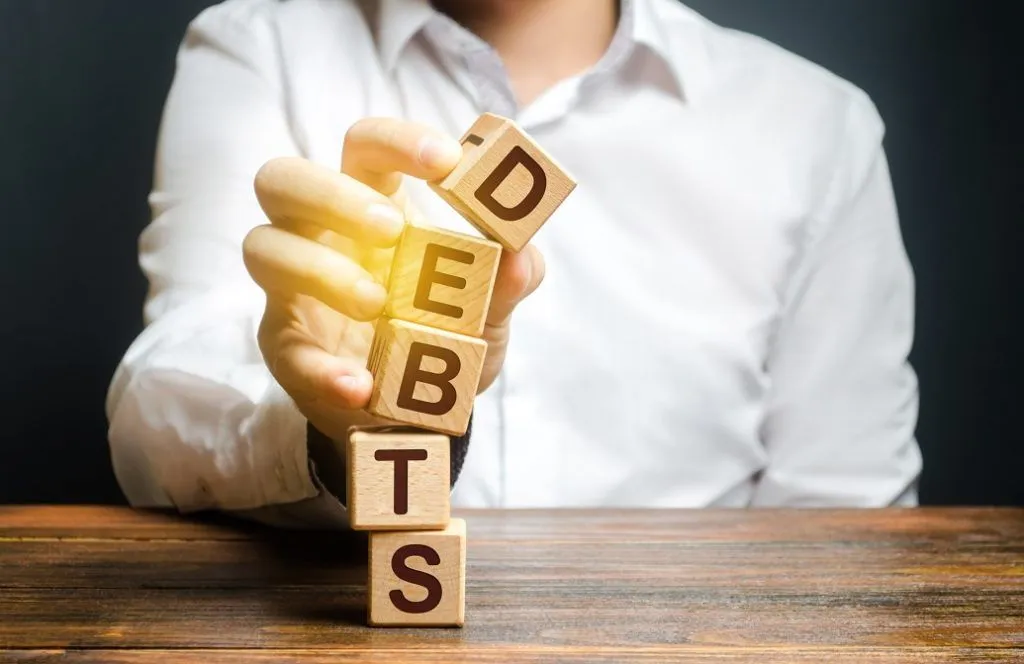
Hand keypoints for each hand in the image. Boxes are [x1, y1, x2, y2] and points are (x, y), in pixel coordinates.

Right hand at [243, 118, 544, 439]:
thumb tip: (521, 257)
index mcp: (373, 205)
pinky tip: (361, 384)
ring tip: (378, 305)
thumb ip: (511, 281)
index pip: (365, 146)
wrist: (420, 414)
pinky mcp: (288, 350)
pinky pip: (285, 349)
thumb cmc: (445, 335)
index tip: (446, 161)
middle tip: (391, 228)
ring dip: (321, 270)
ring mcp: (294, 291)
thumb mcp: (490, 310)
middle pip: (282, 178)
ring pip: (263, 248)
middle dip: (333, 193)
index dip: (397, 141)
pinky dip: (323, 367)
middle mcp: (322, 236)